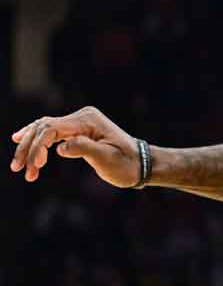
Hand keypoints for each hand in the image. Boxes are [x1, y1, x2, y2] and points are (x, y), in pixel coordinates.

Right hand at [10, 106, 140, 185]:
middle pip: (43, 127)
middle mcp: (82, 116)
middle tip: (17, 169)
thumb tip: (60, 147)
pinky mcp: (79, 130)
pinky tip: (21, 142)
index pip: (51, 128)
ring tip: (18, 166)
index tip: (34, 167)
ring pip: (44, 129)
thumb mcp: (106, 158)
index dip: (37, 147)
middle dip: (27, 148)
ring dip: (29, 147)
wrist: (141, 164)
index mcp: (88, 120)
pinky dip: (37, 141)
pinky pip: (52, 132)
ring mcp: (80, 122)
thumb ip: (83, 149)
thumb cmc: (126, 164)